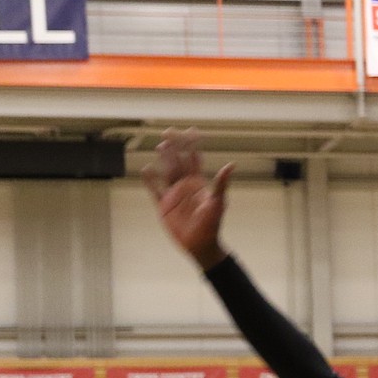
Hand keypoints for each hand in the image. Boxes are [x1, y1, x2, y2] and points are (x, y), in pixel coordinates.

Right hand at [142, 128, 233, 270]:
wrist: (201, 245)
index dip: (192, 145)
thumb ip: (221, 184)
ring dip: (164, 159)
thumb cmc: (212, 225)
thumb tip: (231, 165)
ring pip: (166, 171)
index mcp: (198, 183)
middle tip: (169, 132)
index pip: (193, 159)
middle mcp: (185, 186)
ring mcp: (173, 194)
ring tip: (161, 146)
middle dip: (174, 147)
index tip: (191, 131)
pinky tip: (146, 169)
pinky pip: (155, 190)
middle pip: (177, 161)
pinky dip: (150, 180)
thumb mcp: (217, 202)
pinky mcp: (164, 205)